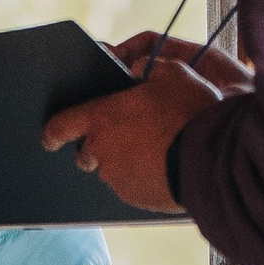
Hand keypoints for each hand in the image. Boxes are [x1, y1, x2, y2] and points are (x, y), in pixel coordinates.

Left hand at [44, 35, 246, 213]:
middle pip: (86, 153)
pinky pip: (131, 186)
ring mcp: (117, 179)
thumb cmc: (191, 113)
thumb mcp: (173, 74)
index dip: (53, 131)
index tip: (49, 137)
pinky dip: (141, 178)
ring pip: (111, 170)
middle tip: (125, 135)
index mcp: (101, 119)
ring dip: (123, 161)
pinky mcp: (136, 198)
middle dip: (98, 146)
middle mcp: (101, 152)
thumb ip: (149, 68)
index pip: (59, 127)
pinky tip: (163, 167)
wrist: (214, 160)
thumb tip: (141, 66)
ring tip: (153, 151)